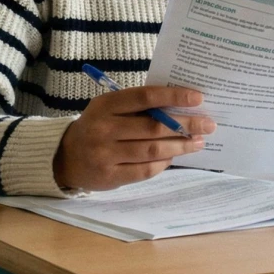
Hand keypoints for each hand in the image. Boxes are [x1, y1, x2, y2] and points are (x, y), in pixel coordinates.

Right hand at [54, 86, 214, 190]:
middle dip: (186, 125)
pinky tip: (175, 157)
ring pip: (153, 150)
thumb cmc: (97, 126)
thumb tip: (180, 106)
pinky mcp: (110, 176)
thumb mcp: (109, 109)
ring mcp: (106, 154)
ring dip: (180, 146)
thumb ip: (138, 106)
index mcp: (106, 105)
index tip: (198, 98)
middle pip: (154, 126)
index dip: (174, 96)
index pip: (146, 97)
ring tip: (198, 142)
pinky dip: (164, 163)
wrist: (64, 157)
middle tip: (208, 124)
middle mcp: (104, 129)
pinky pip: (145, 170)